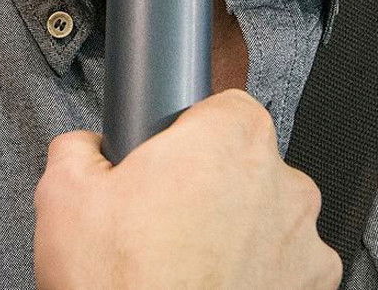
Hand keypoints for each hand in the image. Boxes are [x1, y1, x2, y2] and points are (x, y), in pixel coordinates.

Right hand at [34, 89, 341, 288]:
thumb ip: (80, 147)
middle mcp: (283, 180)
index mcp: (232, 136)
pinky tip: (214, 287)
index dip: (188, 134)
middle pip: (248, 160)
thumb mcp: (63, 194)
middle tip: (164, 220)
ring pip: (268, 214)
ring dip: (238, 230)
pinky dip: (259, 275)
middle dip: (212, 183)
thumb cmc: (121, 286)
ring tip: (186, 265)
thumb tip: (87, 149)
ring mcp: (305, 240)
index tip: (165, 163)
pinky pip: (286, 265)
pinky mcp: (314, 288)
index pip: (222, 105)